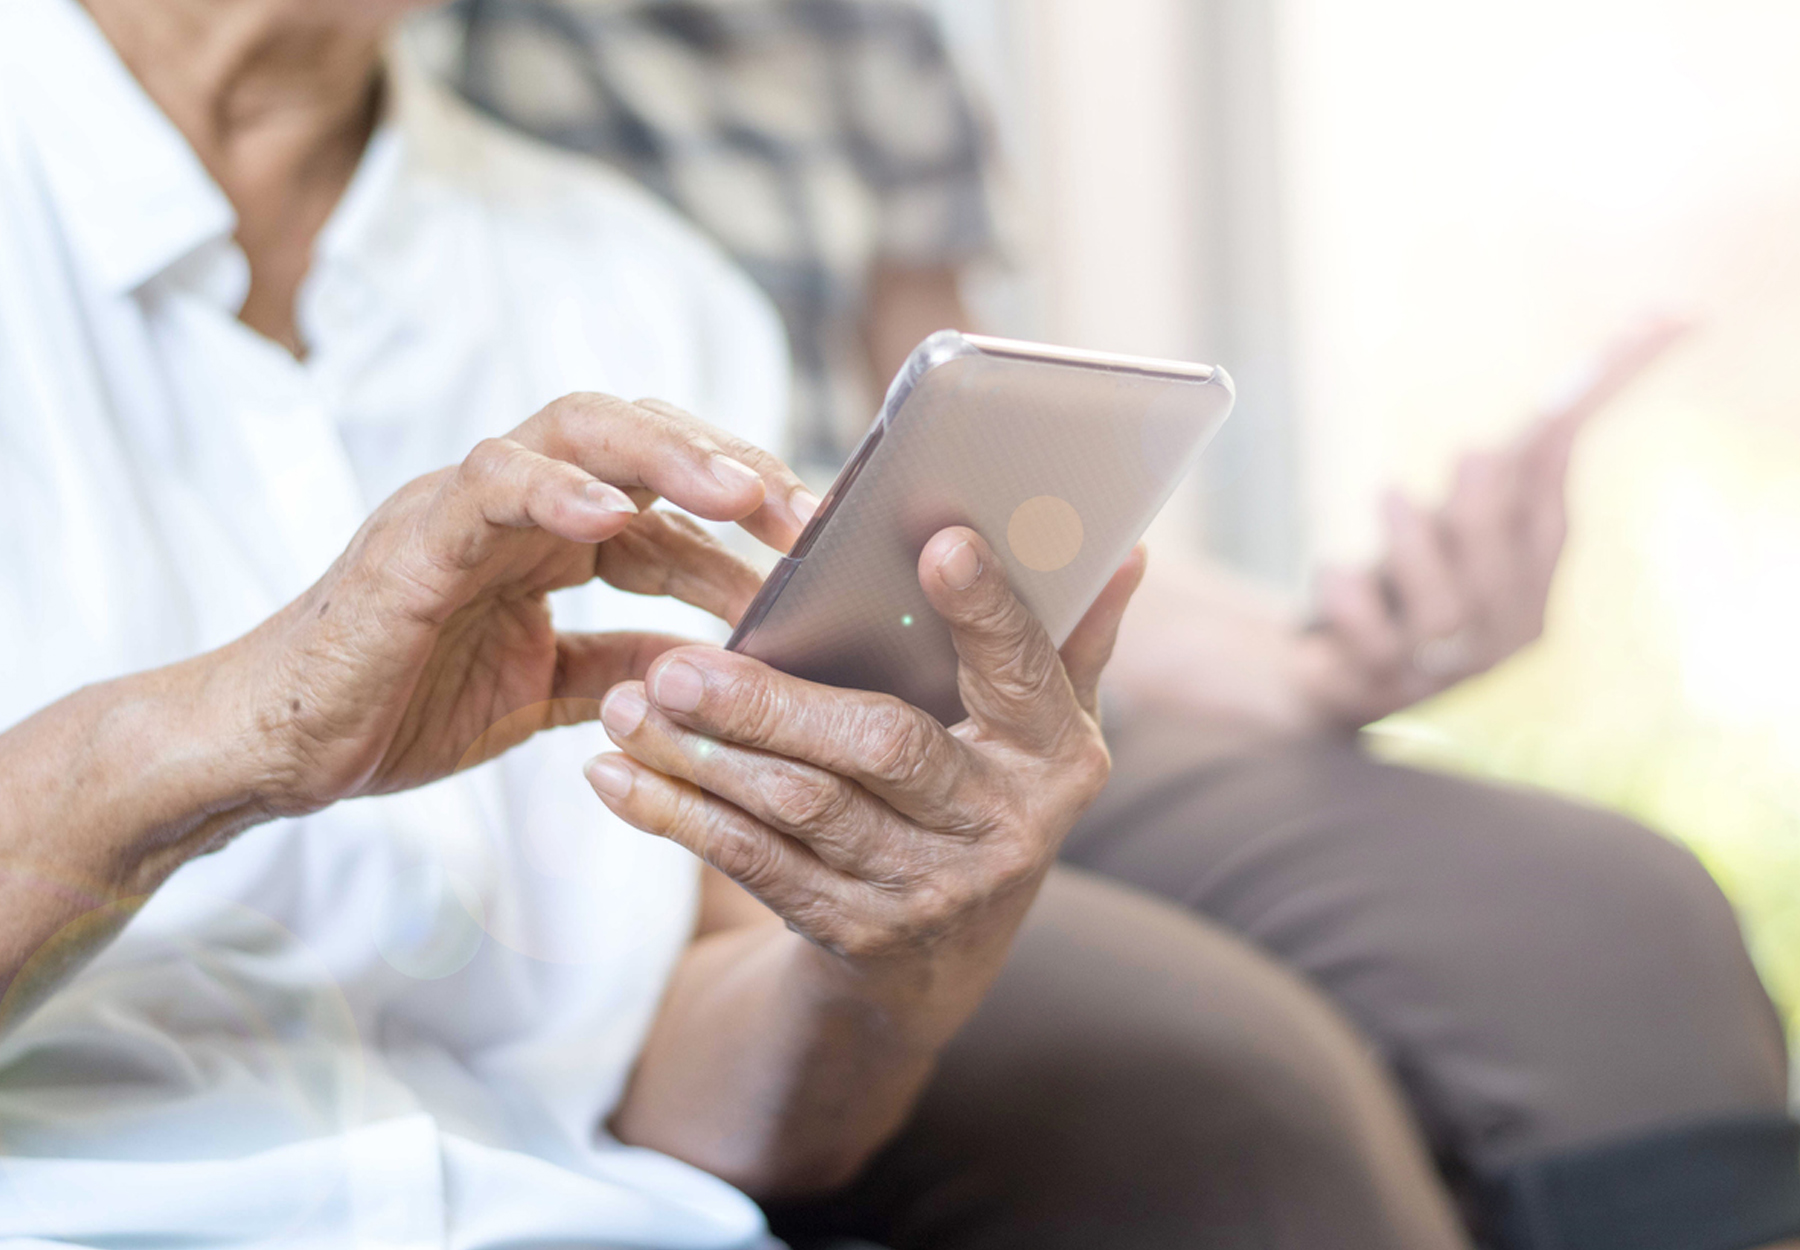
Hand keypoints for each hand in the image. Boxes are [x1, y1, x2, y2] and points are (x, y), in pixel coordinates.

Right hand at [237, 392, 815, 814]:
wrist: (280, 749)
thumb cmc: (402, 705)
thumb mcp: (546, 692)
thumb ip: (626, 667)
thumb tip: (722, 665)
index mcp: (552, 536)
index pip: (666, 500)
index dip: (746, 518)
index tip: (822, 551)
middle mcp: (517, 503)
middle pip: (639, 439)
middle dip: (729, 466)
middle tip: (808, 513)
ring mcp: (462, 507)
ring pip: (574, 432)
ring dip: (667, 456)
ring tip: (744, 491)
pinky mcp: (408, 537)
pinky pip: (484, 487)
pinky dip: (547, 489)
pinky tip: (607, 511)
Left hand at [586, 531, 1144, 1004]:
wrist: (946, 956)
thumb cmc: (988, 791)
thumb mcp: (1042, 726)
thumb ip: (1070, 637)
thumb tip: (1122, 545)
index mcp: (1056, 755)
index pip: (1025, 670)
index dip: (987, 611)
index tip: (940, 542)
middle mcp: (1003, 828)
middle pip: (883, 748)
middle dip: (774, 705)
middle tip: (679, 662)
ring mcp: (927, 888)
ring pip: (800, 810)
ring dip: (702, 758)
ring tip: (628, 702)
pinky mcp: (853, 933)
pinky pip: (754, 866)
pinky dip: (677, 818)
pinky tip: (614, 775)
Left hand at [1103, 316, 1686, 735]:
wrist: (1328, 685)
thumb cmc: (1411, 586)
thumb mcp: (1461, 523)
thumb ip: (1515, 464)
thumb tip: (1607, 366)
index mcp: (1522, 590)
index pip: (1551, 521)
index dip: (1558, 469)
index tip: (1569, 396)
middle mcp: (1487, 637)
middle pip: (1502, 574)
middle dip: (1489, 508)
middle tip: (1471, 453)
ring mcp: (1432, 672)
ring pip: (1442, 610)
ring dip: (1418, 544)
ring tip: (1391, 496)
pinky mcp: (1367, 691)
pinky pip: (1364, 642)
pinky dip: (1349, 599)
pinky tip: (1333, 569)